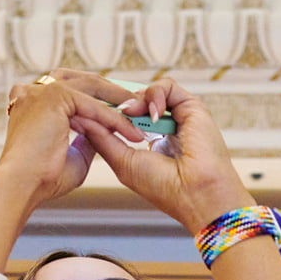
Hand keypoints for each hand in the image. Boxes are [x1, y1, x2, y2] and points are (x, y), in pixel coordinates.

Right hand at [0, 72, 145, 211]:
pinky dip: (112, 117)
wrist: (22, 186)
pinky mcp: (52, 97)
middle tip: (137, 103)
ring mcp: (41, 90)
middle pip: (82, 81)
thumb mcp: (73, 154)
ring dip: (117, 99)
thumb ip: (88, 138)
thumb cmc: (41, 179)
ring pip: (90, 87)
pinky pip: (91, 104)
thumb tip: (106, 131)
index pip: (73, 90)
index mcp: (33, 102)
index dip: (100, 98)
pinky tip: (129, 128)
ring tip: (140, 112)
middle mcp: (34, 91)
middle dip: (112, 92)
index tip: (122, 108)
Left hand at [66, 73, 253, 232]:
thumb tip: (84, 117)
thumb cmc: (164, 186)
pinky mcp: (192, 107)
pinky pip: (167, 86)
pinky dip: (155, 95)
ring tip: (132, 114)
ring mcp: (177, 117)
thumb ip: (103, 138)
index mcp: (149, 143)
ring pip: (149, 92)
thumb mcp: (122, 161)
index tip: (90, 112)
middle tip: (107, 109)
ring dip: (136, 100)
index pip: (124, 118)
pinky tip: (153, 115)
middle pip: (135, 102)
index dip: (107, 112)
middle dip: (118, 103)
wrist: (196, 193)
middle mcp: (163, 128)